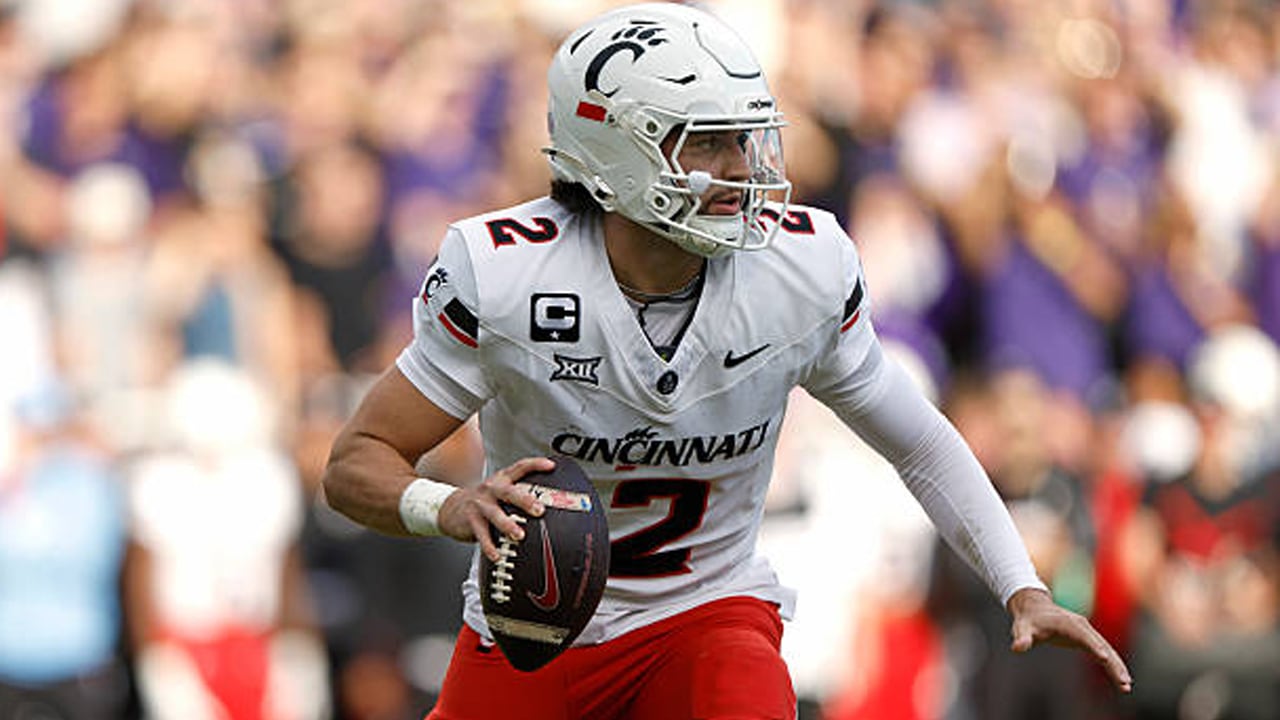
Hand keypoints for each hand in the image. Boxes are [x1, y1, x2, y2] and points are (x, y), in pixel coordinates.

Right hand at [437, 457, 550, 560]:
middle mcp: (491, 489)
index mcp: (502, 480)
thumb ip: (518, 492)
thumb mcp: (498, 491)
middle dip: (525, 501)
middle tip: (539, 510)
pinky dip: (490, 546)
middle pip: (509, 492)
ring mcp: (480, 504)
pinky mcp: (471, 520)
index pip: (520, 467)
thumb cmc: (484, 501)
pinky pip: (482, 535)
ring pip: (495, 514)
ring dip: (508, 525)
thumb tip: (547, 502)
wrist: (451, 508)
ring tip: (519, 535)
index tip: (550, 466)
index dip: (535, 465)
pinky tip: (497, 555)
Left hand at [1007, 587, 1132, 692]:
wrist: (1035, 608)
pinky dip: (1113, 665)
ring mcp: (1087, 632)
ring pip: (1107, 650)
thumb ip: (1022, 637)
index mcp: (1068, 623)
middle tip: (1124, 682)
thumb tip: (1017, 647)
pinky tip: (1121, 680)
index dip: (1094, 647)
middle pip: (1102, 646)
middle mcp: (1082, 627)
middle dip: (1113, 664)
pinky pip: (1104, 653)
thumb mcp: (1022, 628)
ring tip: (1126, 686)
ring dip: (1117, 667)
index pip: (1084, 636)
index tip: (1105, 659)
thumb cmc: (1028, 620)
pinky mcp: (1088, 639)